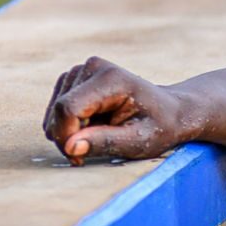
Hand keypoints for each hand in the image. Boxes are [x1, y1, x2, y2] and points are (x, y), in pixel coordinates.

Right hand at [44, 59, 183, 164]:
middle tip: (86, 156)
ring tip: (97, 139)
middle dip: (67, 138)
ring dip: (69, 132)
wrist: (171, 110)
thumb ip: (105, 142)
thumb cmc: (159, 127)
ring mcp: (82, 70)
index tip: (78, 159)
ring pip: (55, 109)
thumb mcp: (139, 141)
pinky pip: (57, 108)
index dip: (66, 137)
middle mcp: (93, 67)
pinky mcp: (75, 78)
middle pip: (58, 109)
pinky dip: (69, 124)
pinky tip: (92, 128)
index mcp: (111, 78)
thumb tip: (70, 147)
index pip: (68, 108)